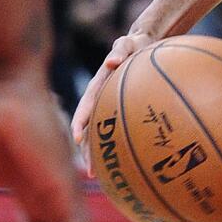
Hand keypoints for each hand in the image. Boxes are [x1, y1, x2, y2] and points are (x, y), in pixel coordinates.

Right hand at [70, 32, 156, 175]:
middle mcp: (101, 100)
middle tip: (92, 172)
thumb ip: (119, 51)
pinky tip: (133, 161)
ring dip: (103, 154)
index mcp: (97, 87)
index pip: (85, 107)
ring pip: (104, 134)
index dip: (80, 124)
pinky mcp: (123, 110)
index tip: (78, 139)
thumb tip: (112, 63)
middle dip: (89, 151)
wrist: (143, 44)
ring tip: (107, 177)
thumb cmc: (133, 44)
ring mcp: (111, 107)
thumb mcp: (125, 44)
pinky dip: (123, 144)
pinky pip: (122, 129)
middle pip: (91, 129)